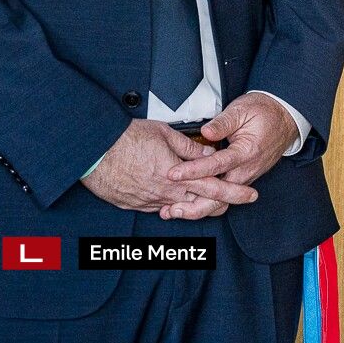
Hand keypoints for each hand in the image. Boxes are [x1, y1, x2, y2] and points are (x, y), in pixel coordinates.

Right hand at [82, 120, 257, 215]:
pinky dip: (170, 203)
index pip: (214, 188)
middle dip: (220, 203)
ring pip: (180, 209)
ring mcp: (149, 202)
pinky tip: (173, 195)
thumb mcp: (164, 134)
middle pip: (201, 205)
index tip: (250, 195)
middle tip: (235, 199)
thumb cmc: (125, 139)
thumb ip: (190, 147)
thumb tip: (208, 152)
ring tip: (203, 195)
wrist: (93, 151)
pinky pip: (158, 208)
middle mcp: (165, 194)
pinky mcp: (133, 205)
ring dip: (193, 203)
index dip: (235, 192)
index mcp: (177, 176)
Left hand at [162, 93, 297, 218]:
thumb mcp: (242, 110)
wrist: (284, 118)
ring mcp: (246, 176)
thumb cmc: (263, 112)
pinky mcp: (243, 178)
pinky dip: (206, 202)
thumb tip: (206, 132)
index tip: (173, 173)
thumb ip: (223, 122)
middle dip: (194, 205)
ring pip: (222, 200)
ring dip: (198, 207)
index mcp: (246, 151)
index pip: (216, 165)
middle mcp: (247, 169)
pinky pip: (224, 196)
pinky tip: (189, 203)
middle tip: (170, 208)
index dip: (193, 170)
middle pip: (220, 195)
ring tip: (173, 210)